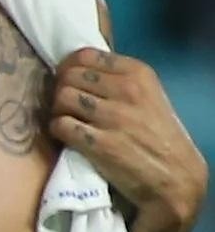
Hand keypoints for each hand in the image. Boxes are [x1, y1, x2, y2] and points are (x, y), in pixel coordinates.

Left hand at [51, 48, 207, 227]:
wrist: (175, 176)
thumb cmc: (156, 135)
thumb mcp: (146, 96)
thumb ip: (116, 79)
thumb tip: (74, 68)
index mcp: (138, 73)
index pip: (85, 55)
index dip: (68, 67)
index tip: (68, 80)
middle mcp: (126, 91)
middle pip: (68, 76)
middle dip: (59, 89)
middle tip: (64, 104)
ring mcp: (113, 117)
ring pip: (60, 98)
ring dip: (56, 110)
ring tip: (66, 120)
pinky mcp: (100, 144)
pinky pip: (59, 125)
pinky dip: (57, 130)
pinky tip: (66, 135)